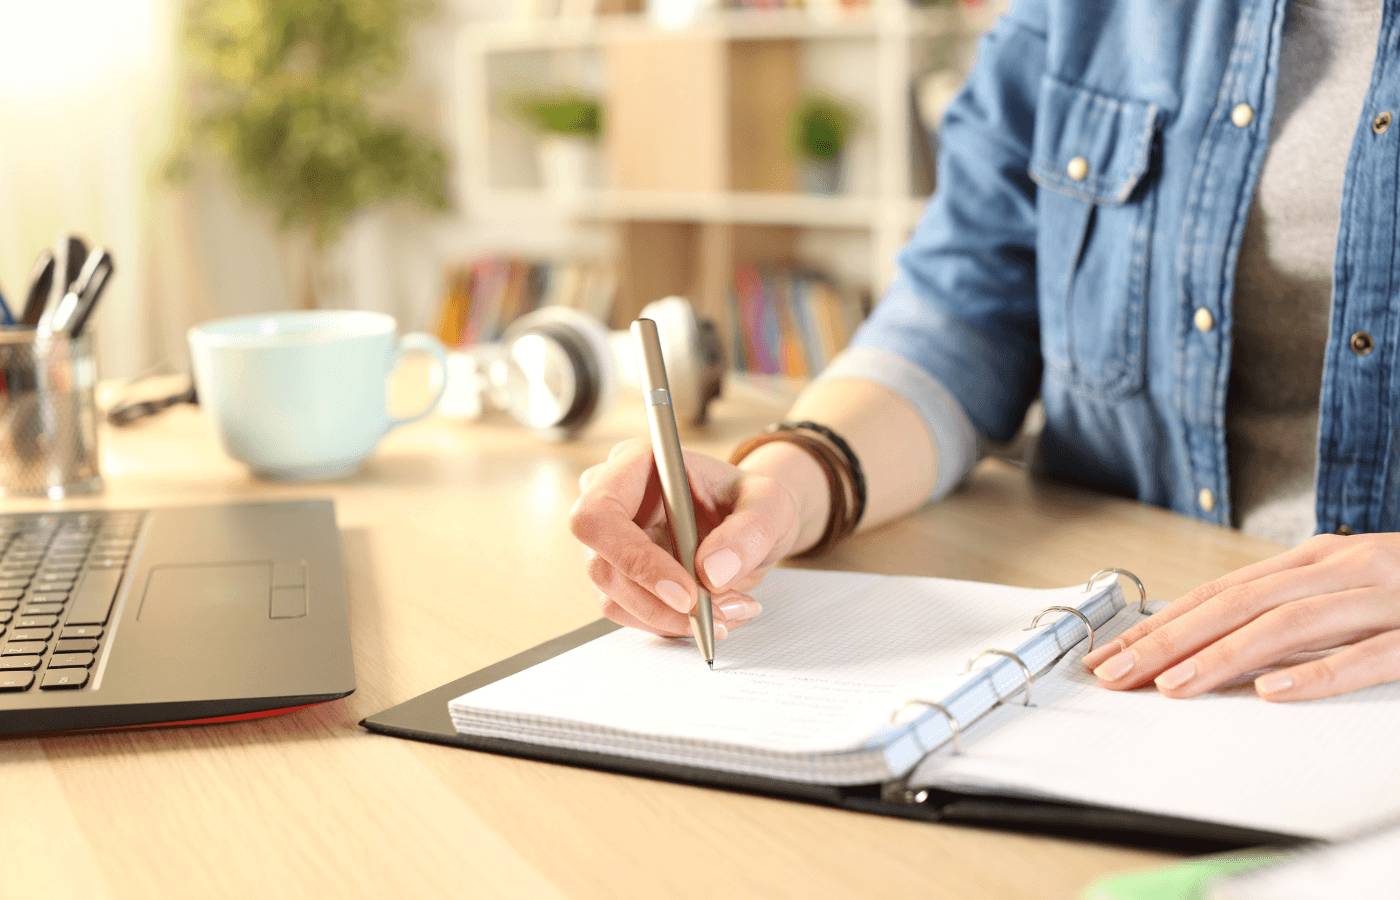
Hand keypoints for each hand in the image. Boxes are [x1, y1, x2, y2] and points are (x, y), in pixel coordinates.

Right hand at [569, 438, 799, 637]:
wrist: (752, 525)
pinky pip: (633, 614)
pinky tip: (715, 611)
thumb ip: (749, 532)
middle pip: (603, 566)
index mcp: (635, 464)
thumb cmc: (752, 501)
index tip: (687, 594)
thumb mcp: (771, 506)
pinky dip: (674, 624)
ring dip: (674, 619)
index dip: (634, 559)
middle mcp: (613, 501)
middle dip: (662, 603)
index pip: (600, 514)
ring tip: (731, 610)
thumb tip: (711, 573)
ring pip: (616, 599)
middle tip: (717, 616)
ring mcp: (611, 543)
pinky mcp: (621, 576)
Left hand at [1080, 533, 1399, 701]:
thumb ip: (1290, 603)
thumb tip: (1213, 635)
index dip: (1161, 622)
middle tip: (1117, 673)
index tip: (1111, 653)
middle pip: (1236, 604)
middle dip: (1167, 640)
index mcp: (1319, 559)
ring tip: (1172, 685)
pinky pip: (1369, 655)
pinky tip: (1273, 691)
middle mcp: (1343, 568)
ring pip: (1288, 625)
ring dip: (1222, 656)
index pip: (1219, 593)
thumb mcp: (1347, 583)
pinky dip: (1319, 673)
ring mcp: (1386, 597)